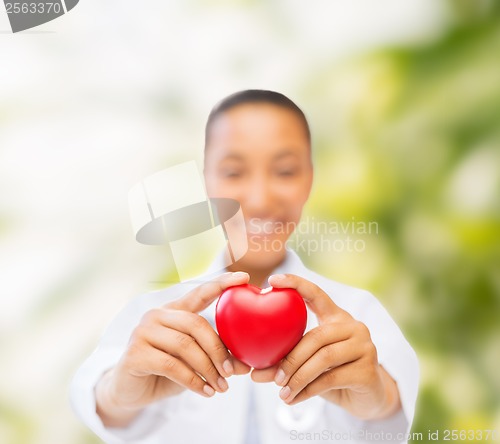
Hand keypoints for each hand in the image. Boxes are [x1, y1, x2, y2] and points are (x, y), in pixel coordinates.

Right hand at [96, 272, 251, 426]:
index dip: (221, 284)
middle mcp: (157, 315)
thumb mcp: (195, 363)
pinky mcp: (135, 353)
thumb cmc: (166, 372)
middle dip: (218, 349)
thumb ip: (217, 359)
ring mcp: (143, 332)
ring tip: (221, 387)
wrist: (130, 392)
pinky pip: (172, 365)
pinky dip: (193, 380)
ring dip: (208, 369)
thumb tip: (245, 366)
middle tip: (232, 371)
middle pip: (196, 324)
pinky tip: (205, 391)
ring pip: (185, 345)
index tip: (244, 277)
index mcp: (174, 310)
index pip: (200, 292)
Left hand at [251, 274, 400, 419]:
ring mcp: (364, 346)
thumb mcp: (308, 365)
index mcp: (336, 317)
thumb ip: (285, 364)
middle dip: (291, 358)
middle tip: (273, 377)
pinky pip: (331, 379)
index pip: (316, 294)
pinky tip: (294, 399)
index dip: (295, 284)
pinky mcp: (368, 370)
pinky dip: (308, 391)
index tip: (272, 280)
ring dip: (298, 377)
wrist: (369, 399)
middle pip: (316, 336)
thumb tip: (253, 373)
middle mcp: (353, 326)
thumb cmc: (333, 375)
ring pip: (324, 358)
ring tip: (282, 392)